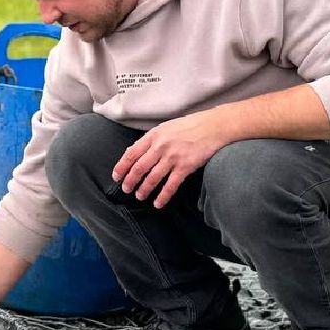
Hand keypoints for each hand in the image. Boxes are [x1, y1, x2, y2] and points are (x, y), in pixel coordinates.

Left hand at [112, 110, 227, 207]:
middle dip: (130, 181)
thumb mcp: (165, 128)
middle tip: (126, 190)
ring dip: (144, 190)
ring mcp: (173, 157)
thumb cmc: (189, 126)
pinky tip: (158, 203)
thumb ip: (150, 140)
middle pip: (139, 168)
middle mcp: (160, 147)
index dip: (121, 167)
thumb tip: (132, 152)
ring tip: (140, 196)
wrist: (214, 126)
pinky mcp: (185, 167)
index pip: (131, 154)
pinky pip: (170, 185)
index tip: (116, 177)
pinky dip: (162, 196)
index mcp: (153, 136)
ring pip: (152, 178)